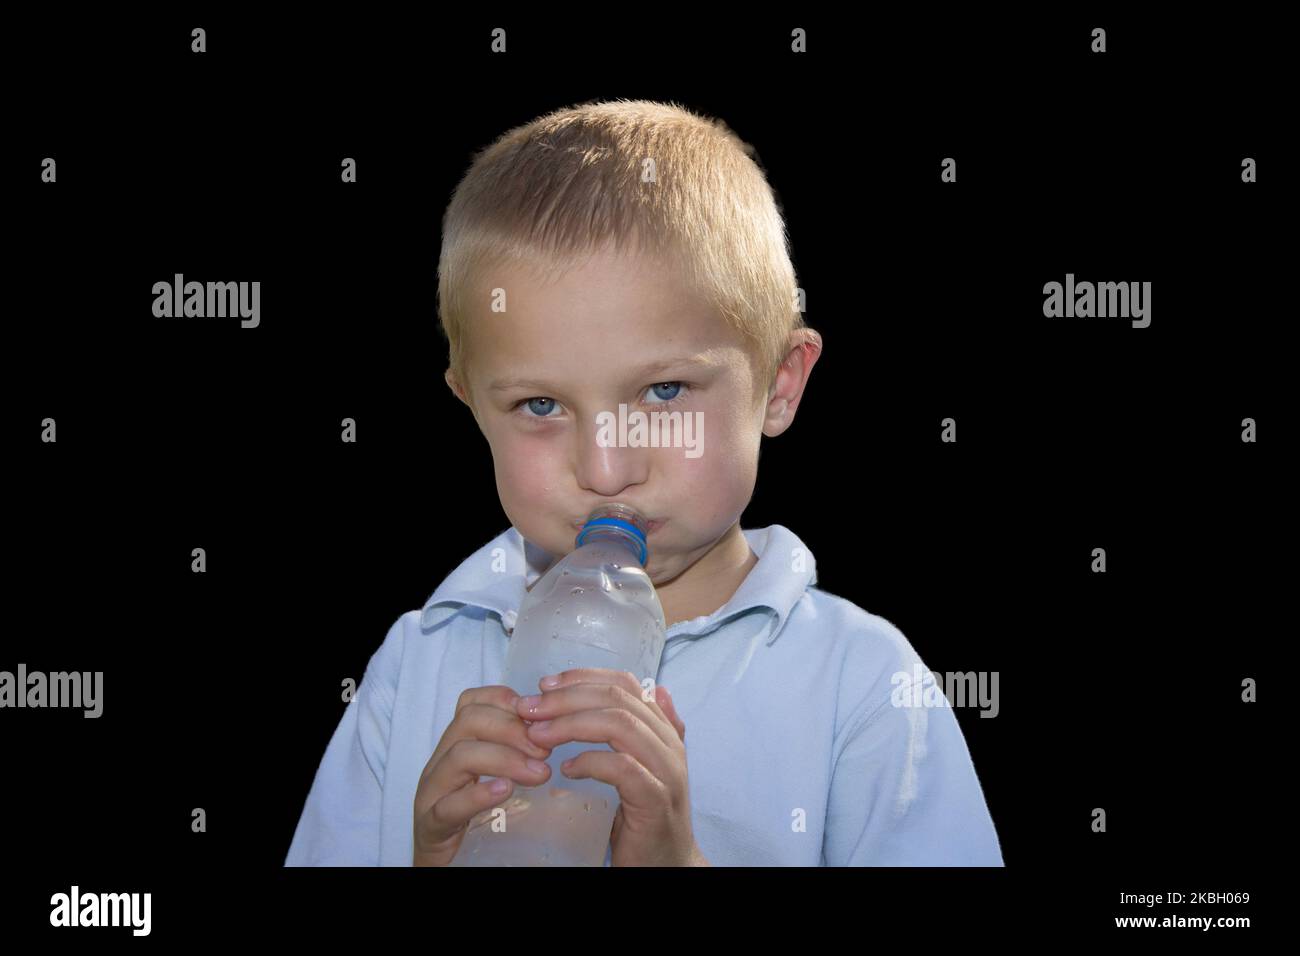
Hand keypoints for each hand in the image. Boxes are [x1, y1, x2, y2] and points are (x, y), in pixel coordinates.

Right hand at [412, 684, 554, 865]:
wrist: (447, 860)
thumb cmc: (474, 813)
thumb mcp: (493, 774)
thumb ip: (512, 751)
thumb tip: (550, 732)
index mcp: (455, 744)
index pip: (472, 702)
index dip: (506, 701)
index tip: (539, 717)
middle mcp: (440, 761)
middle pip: (468, 722)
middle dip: (512, 729)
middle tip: (546, 750)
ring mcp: (432, 792)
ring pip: (459, 756)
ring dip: (505, 759)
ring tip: (538, 773)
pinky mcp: (431, 825)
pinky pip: (449, 805)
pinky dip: (478, 794)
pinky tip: (505, 791)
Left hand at [516, 668, 707, 865]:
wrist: (666, 866)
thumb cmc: (646, 818)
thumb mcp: (644, 768)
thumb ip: (646, 732)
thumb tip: (657, 690)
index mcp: (664, 732)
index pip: (626, 684)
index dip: (583, 677)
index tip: (544, 685)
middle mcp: (670, 745)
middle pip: (619, 699)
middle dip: (567, 699)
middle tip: (529, 708)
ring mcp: (667, 772)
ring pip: (620, 725)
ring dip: (571, 724)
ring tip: (538, 735)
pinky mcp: (656, 801)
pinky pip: (622, 768)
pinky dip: (590, 762)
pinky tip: (565, 769)